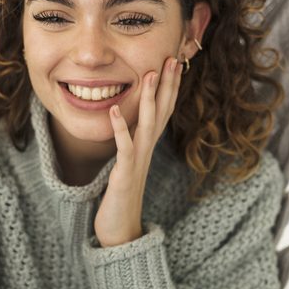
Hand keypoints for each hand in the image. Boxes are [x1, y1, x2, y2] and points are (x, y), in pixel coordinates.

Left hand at [94, 56, 182, 246]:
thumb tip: (129, 122)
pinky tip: (114, 110)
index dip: (170, 86)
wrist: (120, 230)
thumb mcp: (128, 163)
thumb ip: (131, 142)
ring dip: (149, 99)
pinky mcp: (124, 174)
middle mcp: (147, 150)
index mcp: (148, 146)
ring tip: (147, 73)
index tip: (174, 61)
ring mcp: (138, 161)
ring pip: (148, 125)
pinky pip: (124, 147)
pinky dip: (119, 128)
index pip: (164, 110)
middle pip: (162, 112)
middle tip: (173, 58)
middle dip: (167, 85)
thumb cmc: (120, 197)